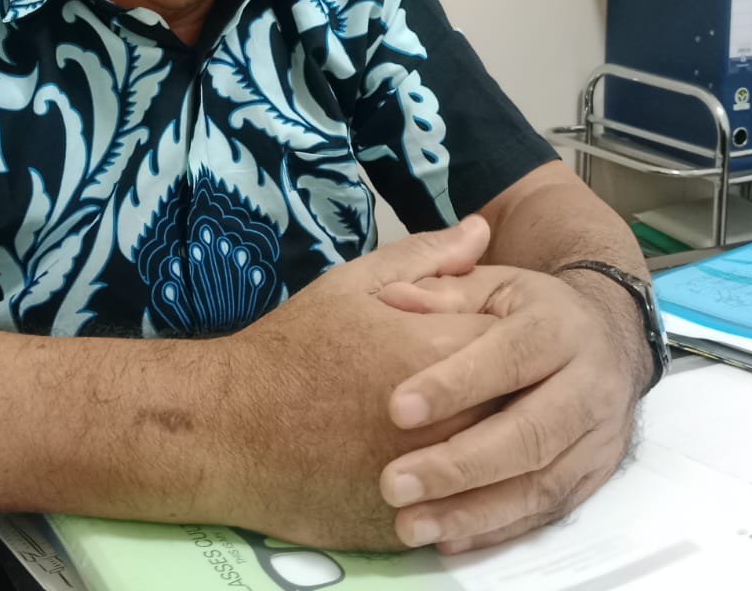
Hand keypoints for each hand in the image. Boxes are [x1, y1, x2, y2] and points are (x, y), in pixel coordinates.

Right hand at [208, 218, 500, 549]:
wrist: (230, 427)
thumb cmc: (290, 349)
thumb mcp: (353, 284)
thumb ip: (427, 256)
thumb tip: (481, 230)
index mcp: (436, 350)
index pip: (517, 341)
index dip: (513, 336)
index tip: (496, 335)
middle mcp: (445, 418)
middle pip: (521, 406)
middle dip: (517, 392)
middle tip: (495, 382)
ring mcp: (429, 476)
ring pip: (500, 466)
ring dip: (497, 446)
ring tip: (474, 425)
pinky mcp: (410, 521)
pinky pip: (465, 511)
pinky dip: (467, 493)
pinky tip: (450, 472)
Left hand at [373, 264, 643, 552]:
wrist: (607, 335)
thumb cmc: (528, 311)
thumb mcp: (491, 284)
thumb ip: (441, 291)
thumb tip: (393, 298)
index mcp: (559, 326)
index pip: (509, 357)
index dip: (454, 384)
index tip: (396, 409)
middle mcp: (590, 383)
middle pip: (530, 434)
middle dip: (458, 465)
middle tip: (392, 485)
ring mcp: (600, 436)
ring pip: (542, 484)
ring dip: (473, 512)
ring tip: (410, 525)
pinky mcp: (598, 475)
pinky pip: (549, 513)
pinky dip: (498, 530)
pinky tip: (448, 539)